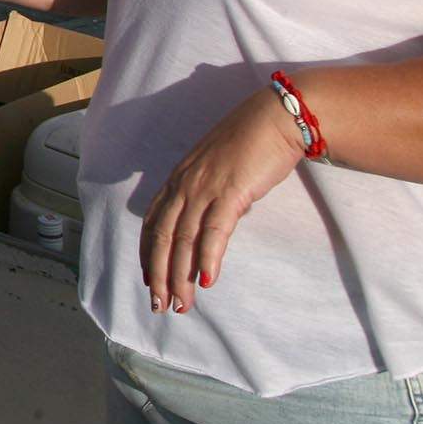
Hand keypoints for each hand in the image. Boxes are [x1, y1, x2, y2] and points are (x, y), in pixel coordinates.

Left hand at [139, 85, 305, 313]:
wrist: (274, 118)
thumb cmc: (250, 142)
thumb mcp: (220, 170)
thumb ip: (212, 194)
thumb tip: (217, 221)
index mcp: (179, 178)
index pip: (153, 222)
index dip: (148, 254)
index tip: (148, 280)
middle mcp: (185, 185)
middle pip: (163, 237)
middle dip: (159, 274)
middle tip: (160, 305)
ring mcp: (205, 188)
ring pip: (184, 240)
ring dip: (180, 276)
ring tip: (182, 304)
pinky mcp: (231, 193)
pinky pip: (214, 231)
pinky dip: (208, 258)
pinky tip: (207, 280)